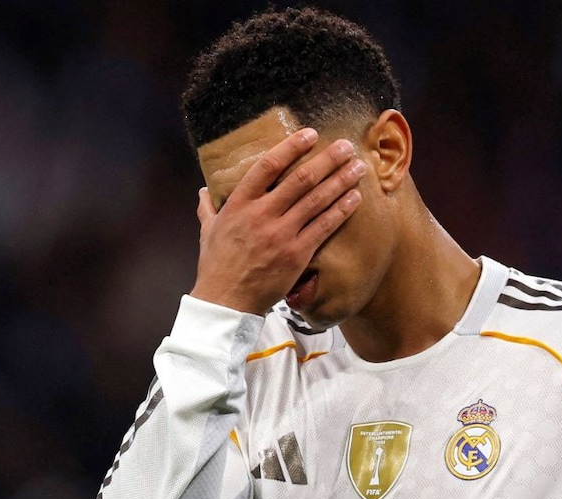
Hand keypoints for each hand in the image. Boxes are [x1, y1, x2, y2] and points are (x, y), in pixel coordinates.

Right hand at [190, 128, 364, 314]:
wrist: (226, 301)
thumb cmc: (216, 265)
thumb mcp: (207, 231)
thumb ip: (208, 208)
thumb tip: (203, 191)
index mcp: (239, 204)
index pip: (267, 166)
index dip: (291, 147)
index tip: (310, 134)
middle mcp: (262, 214)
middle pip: (301, 179)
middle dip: (328, 160)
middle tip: (346, 146)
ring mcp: (281, 234)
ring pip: (317, 200)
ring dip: (341, 181)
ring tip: (358, 167)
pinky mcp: (297, 253)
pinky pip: (324, 226)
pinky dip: (341, 210)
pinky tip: (355, 197)